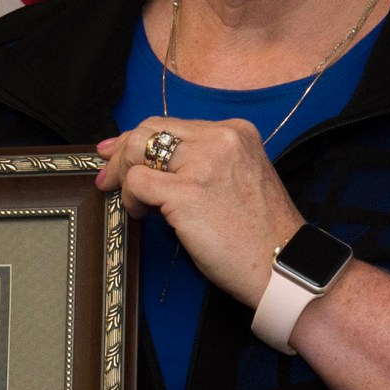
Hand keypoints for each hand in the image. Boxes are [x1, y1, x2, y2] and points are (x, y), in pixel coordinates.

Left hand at [96, 118, 305, 307]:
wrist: (282, 265)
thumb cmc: (258, 233)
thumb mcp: (237, 179)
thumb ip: (201, 163)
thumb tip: (149, 163)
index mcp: (236, 132)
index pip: (173, 125)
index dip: (139, 139)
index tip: (117, 153)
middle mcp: (221, 139)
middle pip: (151, 129)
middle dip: (121, 151)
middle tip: (107, 175)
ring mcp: (204, 163)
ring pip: (138, 149)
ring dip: (122, 174)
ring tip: (127, 199)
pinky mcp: (188, 192)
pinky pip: (138, 183)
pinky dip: (131, 198)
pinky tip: (141, 214)